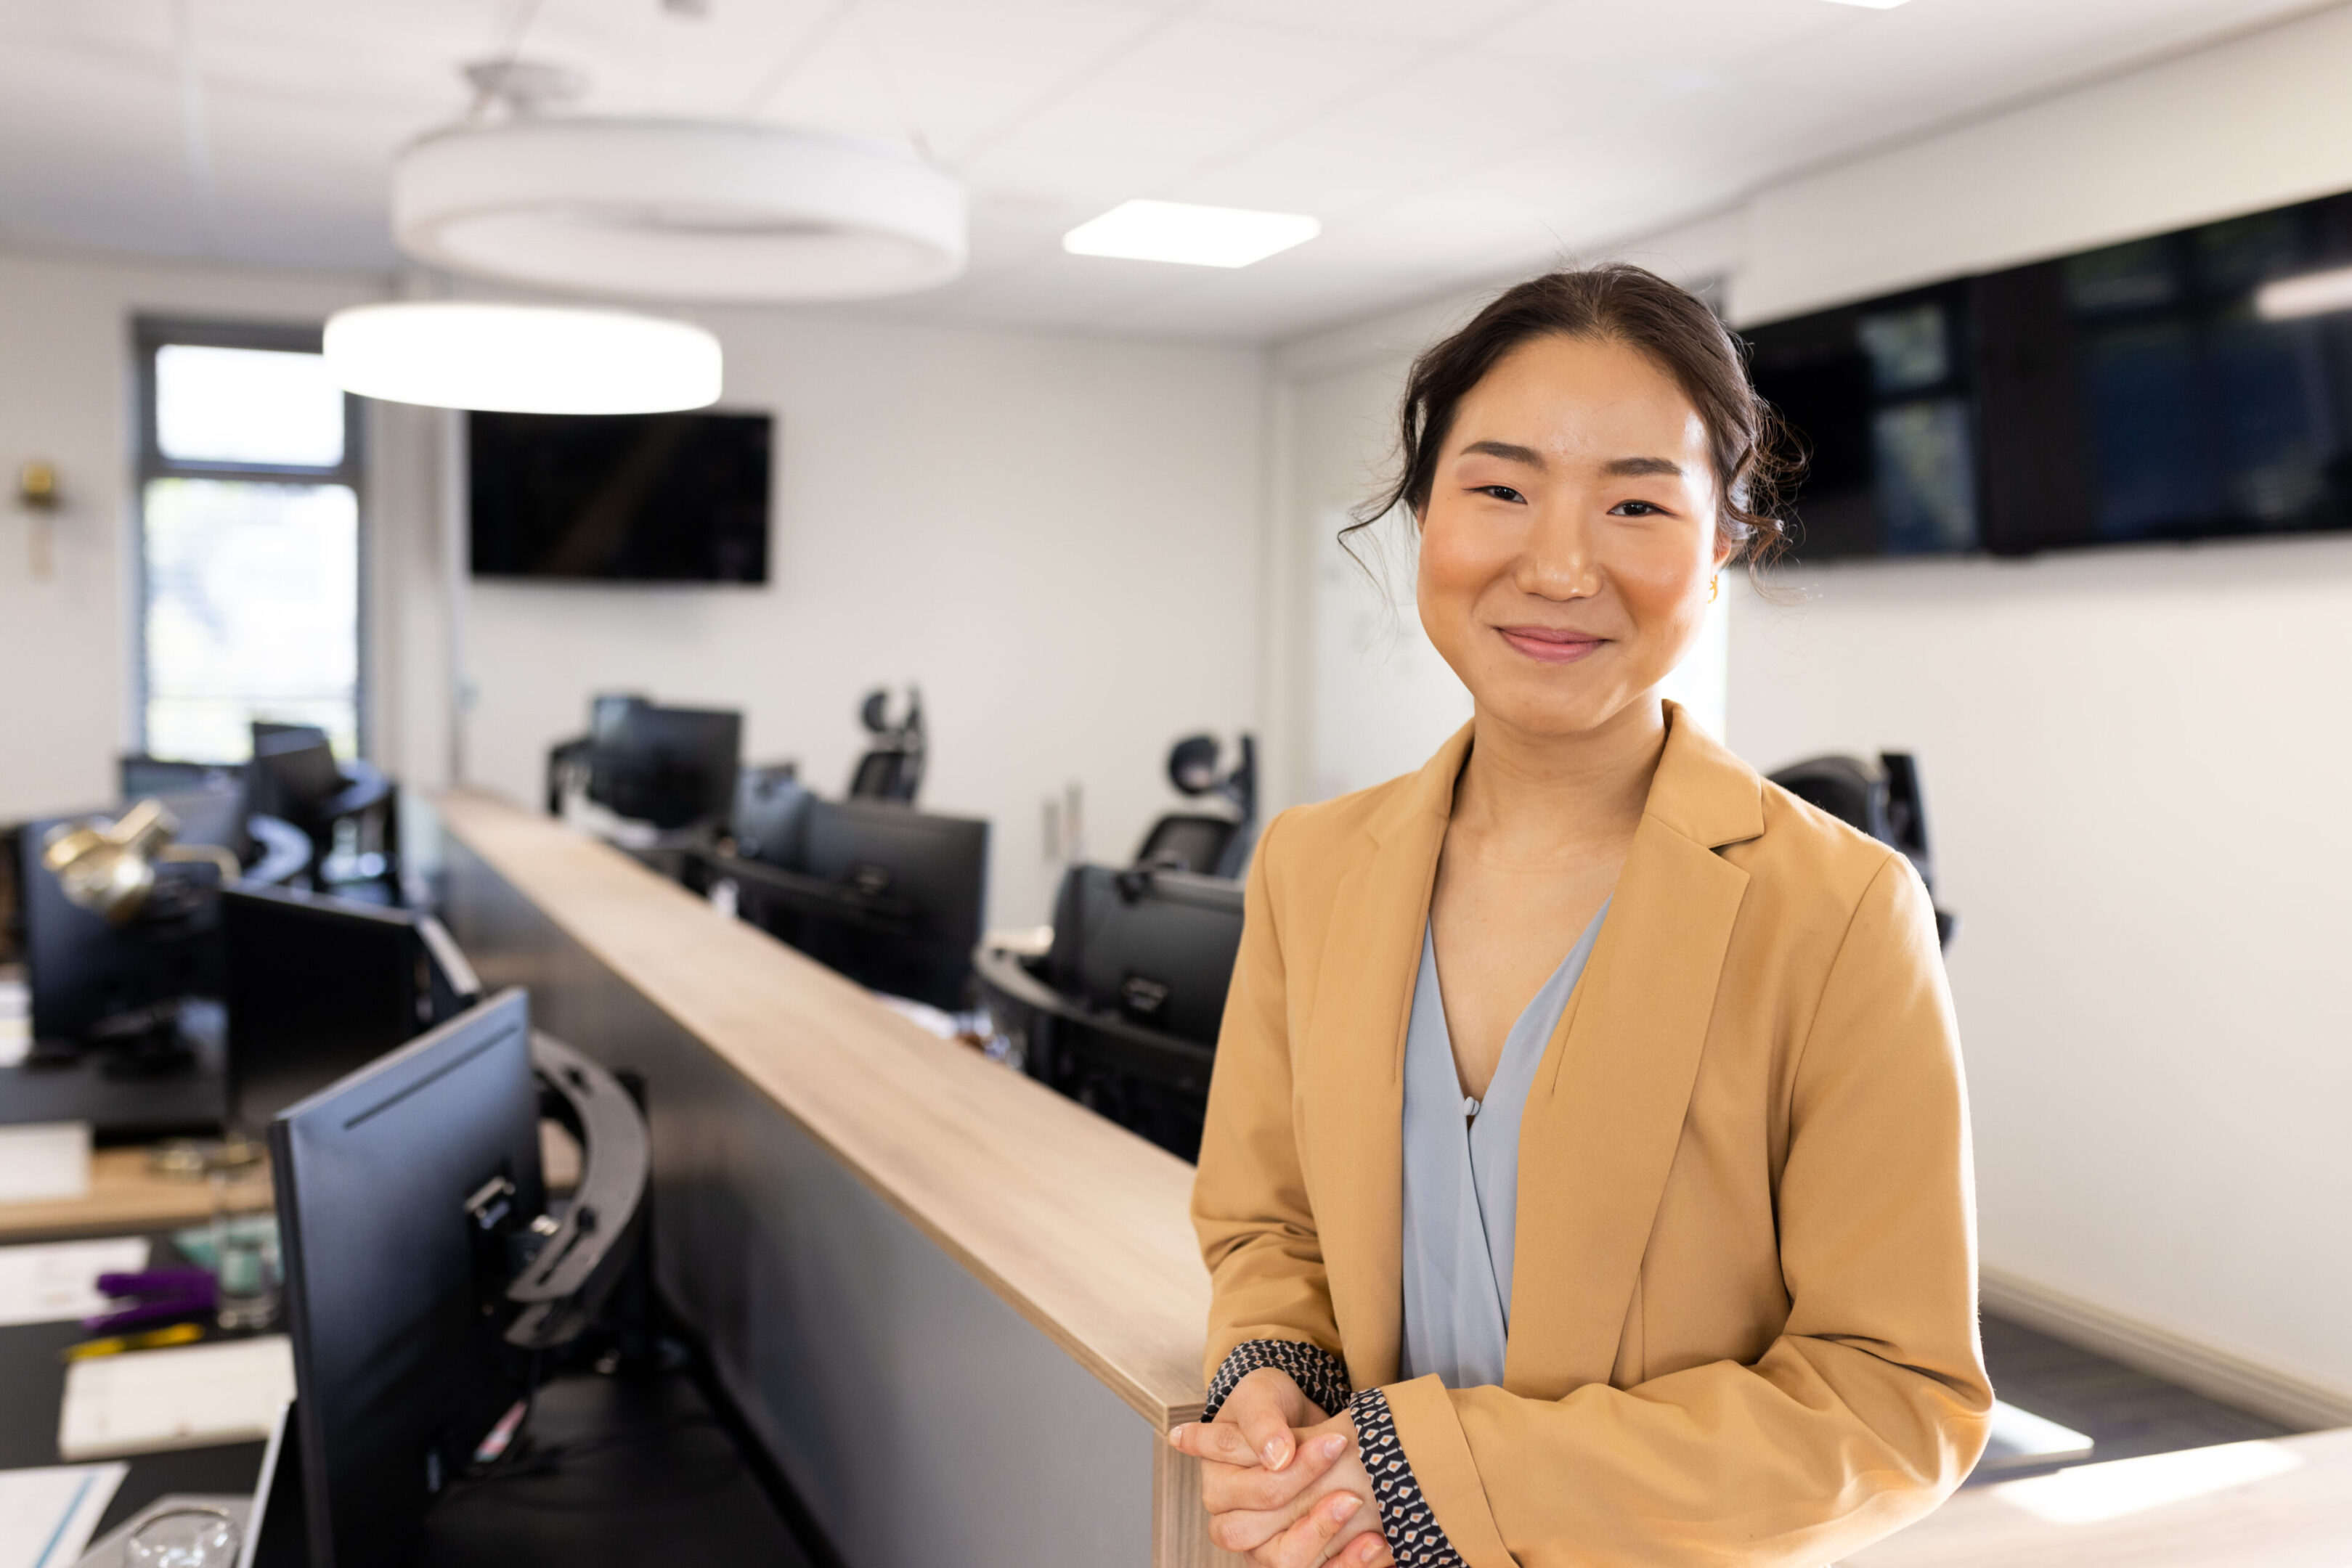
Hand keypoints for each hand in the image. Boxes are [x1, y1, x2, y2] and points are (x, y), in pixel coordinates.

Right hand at [1168, 1376, 1391, 1567]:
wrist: (1298, 1421)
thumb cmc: (1272, 1405)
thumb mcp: (1262, 1395)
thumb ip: (1262, 1421)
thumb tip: (1277, 1457)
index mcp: (1218, 1482)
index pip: (1252, 1488)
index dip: (1297, 1471)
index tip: (1338, 1443)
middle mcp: (1230, 1519)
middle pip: (1254, 1532)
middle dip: (1307, 1509)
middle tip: (1353, 1487)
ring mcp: (1258, 1544)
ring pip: (1280, 1562)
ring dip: (1322, 1539)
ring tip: (1359, 1514)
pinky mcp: (1291, 1555)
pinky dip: (1345, 1562)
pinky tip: (1375, 1543)